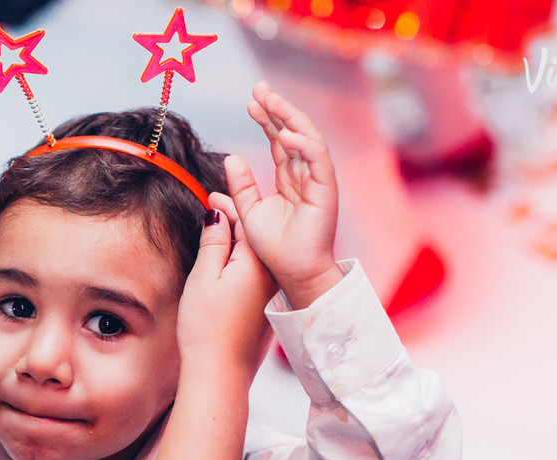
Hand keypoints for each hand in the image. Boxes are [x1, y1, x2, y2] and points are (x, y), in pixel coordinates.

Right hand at [177, 195, 276, 389]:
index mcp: (256, 262)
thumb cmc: (207, 329)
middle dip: (233, 219)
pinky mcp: (263, 309)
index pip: (244, 220)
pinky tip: (226, 263)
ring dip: (237, 241)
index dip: (226, 204)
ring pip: (253, 256)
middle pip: (252, 236)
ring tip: (218, 230)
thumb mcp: (204, 277)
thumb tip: (218, 215)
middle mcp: (269, 276)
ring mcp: (268, 294)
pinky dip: (241, 262)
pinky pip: (254, 275)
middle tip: (213, 206)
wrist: (220, 372)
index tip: (210, 195)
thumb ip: (213, 242)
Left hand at [228, 82, 342, 308]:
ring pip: (307, 138)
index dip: (266, 120)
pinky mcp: (326, 190)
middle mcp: (306, 175)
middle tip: (259, 89)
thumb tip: (229, 159)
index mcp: (290, 179)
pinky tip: (283, 133)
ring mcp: (318, 180)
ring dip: (289, 117)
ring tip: (270, 101)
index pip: (278, 141)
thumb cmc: (274, 249)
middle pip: (292, 133)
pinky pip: (317, 159)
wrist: (294, 273)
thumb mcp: (249, 212)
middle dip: (277, 109)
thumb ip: (241, 186)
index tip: (249, 103)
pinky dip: (302, 144)